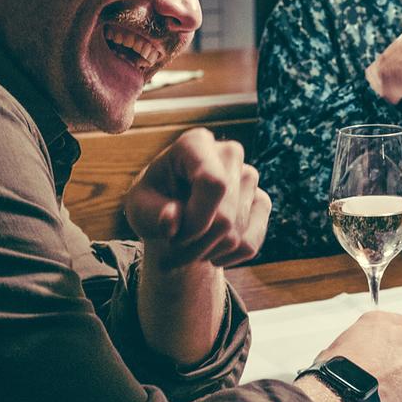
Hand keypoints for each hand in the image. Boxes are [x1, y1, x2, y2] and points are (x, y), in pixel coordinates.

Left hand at [124, 127, 270, 267]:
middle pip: (225, 218)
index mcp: (196, 143)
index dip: (196, 220)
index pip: (214, 184)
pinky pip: (249, 245)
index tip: (173, 235)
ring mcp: (250, 177)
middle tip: (173, 247)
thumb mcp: (139, 209)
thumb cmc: (154, 204)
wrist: (173, 213)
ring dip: (206, 253)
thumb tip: (172, 220)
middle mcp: (230, 153)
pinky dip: (226, 258)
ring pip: (236, 236)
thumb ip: (152, 215)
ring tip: (187, 247)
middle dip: (196, 244)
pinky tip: (209, 248)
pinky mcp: (261, 201)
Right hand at [301, 311, 401, 401]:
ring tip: (388, 389)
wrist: (345, 392)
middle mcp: (398, 335)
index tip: (384, 351)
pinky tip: (401, 399)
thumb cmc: (337, 372)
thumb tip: (352, 352)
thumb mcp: (337, 347)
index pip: (395, 323)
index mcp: (378, 322)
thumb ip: (355, 343)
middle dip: (398, 358)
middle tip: (383, 373)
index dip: (390, 341)